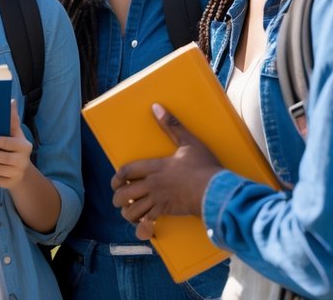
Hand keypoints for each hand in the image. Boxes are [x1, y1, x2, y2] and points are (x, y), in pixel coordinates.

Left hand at [110, 103, 223, 240]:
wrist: (216, 191)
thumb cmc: (203, 166)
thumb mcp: (188, 141)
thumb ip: (172, 125)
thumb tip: (156, 107)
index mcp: (155, 166)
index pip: (126, 171)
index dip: (117, 177)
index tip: (115, 181)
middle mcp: (152, 184)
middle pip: (124, 194)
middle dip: (118, 198)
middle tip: (120, 199)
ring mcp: (159, 200)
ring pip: (133, 210)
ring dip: (128, 213)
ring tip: (130, 211)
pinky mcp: (168, 212)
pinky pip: (148, 221)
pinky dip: (143, 224)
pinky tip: (145, 224)